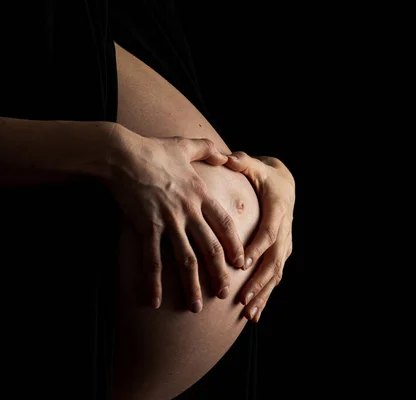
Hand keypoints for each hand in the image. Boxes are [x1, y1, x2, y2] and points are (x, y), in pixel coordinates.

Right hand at [107, 124, 245, 311]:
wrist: (121, 155)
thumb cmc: (152, 149)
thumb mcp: (184, 146)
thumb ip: (207, 150)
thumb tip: (224, 154)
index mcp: (200, 194)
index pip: (224, 225)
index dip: (234, 245)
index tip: (241, 262)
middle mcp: (189, 211)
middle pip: (210, 248)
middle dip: (219, 273)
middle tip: (224, 292)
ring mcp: (168, 221)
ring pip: (186, 260)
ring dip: (192, 286)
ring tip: (196, 307)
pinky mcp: (146, 227)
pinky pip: (152, 260)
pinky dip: (153, 283)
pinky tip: (154, 301)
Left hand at [224, 152, 294, 321]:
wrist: (285, 186)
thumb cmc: (265, 176)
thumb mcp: (256, 166)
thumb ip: (243, 163)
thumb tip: (231, 157)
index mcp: (278, 210)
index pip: (269, 232)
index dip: (257, 248)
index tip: (243, 263)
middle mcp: (285, 230)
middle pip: (274, 260)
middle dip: (258, 281)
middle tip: (242, 298)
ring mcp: (285, 244)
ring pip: (276, 273)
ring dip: (263, 294)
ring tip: (248, 313)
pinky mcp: (281, 253)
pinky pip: (275, 277)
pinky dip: (265, 296)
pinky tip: (254, 315)